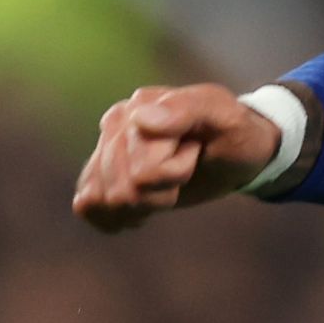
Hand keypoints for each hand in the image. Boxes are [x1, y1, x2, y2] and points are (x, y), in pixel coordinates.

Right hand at [72, 84, 278, 230]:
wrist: (236, 154)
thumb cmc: (234, 133)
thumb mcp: (226, 117)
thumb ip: (188, 110)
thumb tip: (140, 120)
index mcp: (140, 106)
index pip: (141, 169)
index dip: (175, 173)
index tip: (195, 153)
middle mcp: (114, 125)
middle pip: (122, 190)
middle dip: (162, 192)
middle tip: (186, 172)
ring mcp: (103, 151)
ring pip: (103, 201)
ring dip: (142, 205)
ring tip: (166, 187)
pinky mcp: (100, 176)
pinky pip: (87, 207)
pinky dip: (116, 216)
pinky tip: (142, 207)